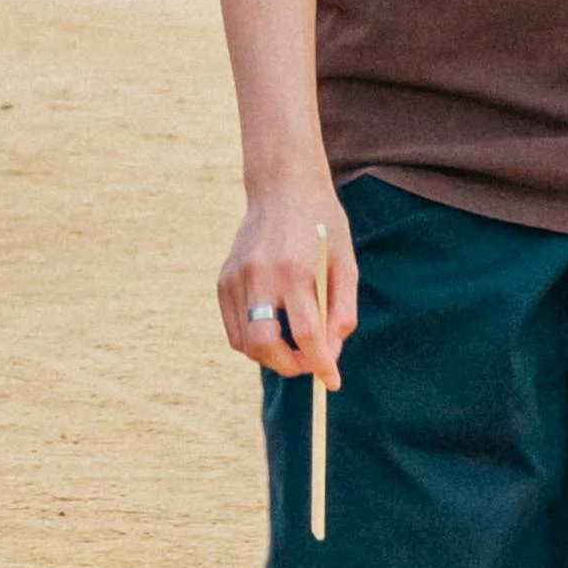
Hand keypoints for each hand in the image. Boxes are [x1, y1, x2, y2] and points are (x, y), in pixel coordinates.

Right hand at [218, 179, 359, 380]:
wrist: (283, 188)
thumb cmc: (322, 227)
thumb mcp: (345, 265)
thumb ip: (342, 313)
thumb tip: (331, 356)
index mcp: (296, 269)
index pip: (306, 334)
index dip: (321, 364)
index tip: (332, 380)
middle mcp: (260, 274)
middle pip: (265, 345)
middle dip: (290, 366)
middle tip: (309, 365)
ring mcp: (235, 278)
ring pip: (245, 343)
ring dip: (271, 357)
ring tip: (293, 346)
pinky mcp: (223, 280)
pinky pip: (234, 329)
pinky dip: (253, 341)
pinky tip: (273, 330)